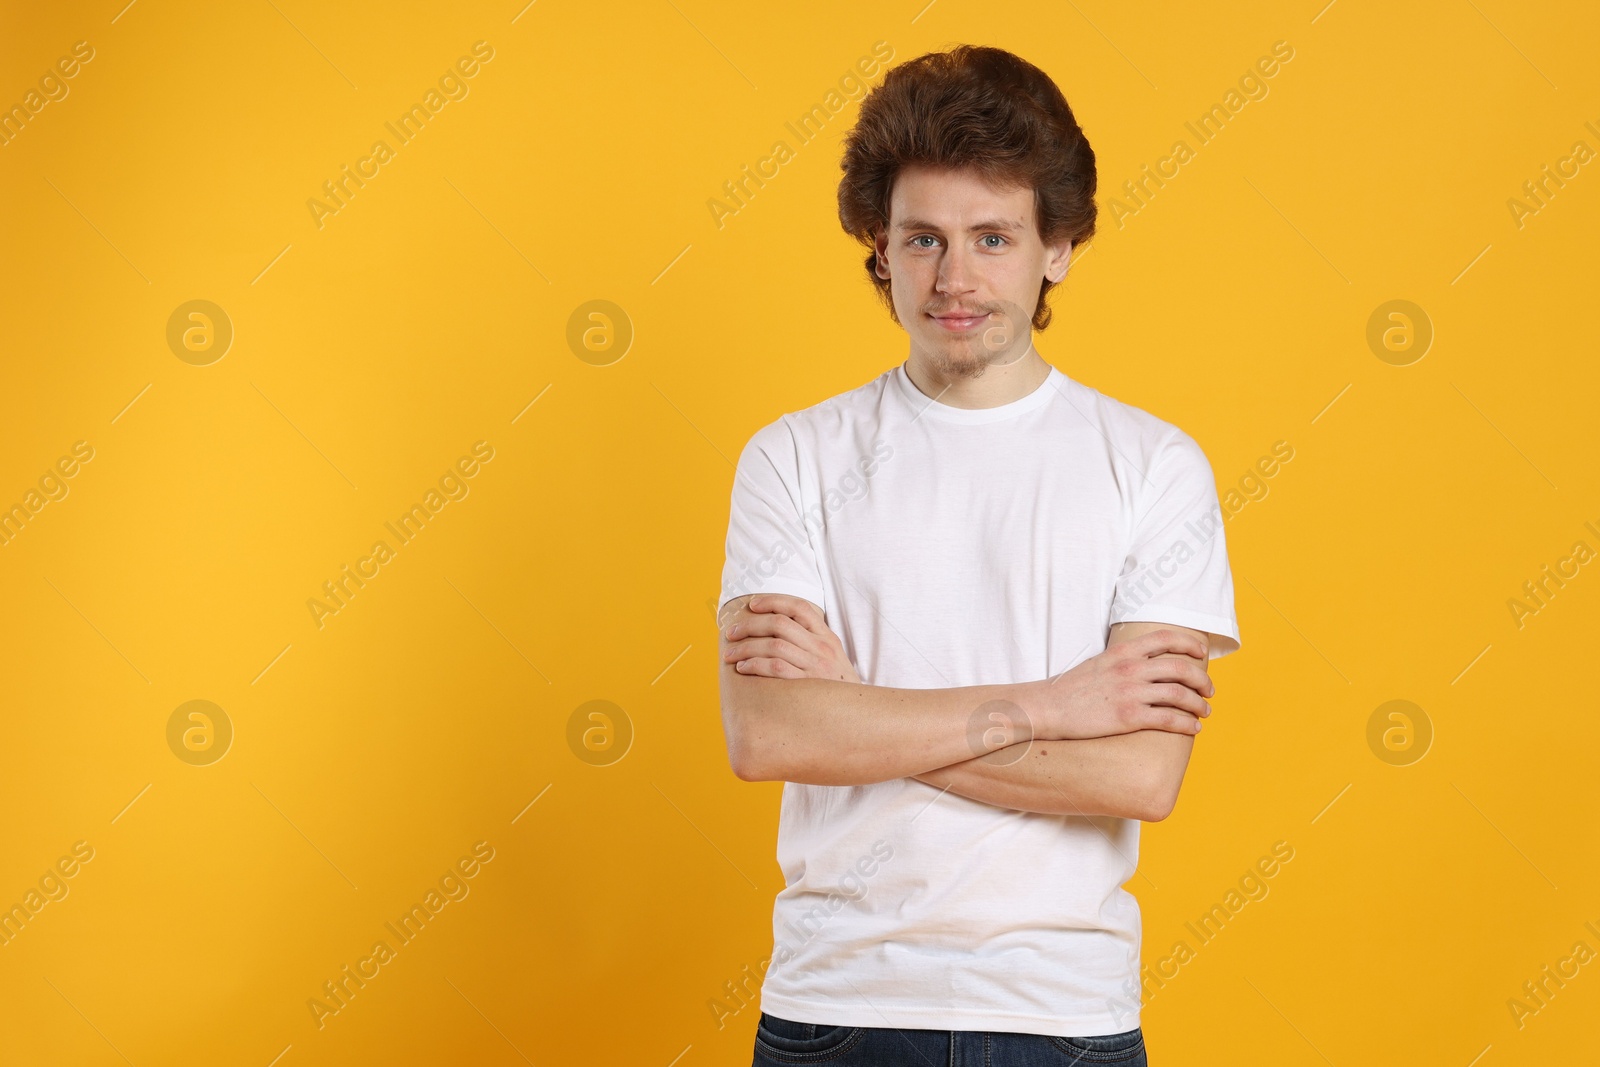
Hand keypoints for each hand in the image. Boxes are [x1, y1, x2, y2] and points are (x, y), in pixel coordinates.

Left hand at [721, 594, 860, 682]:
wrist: (859, 715)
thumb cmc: (837, 687)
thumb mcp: (833, 657)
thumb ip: (812, 642)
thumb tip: (776, 630)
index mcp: (827, 637)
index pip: (798, 607)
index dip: (772, 601)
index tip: (751, 605)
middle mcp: (822, 648)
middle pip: (779, 624)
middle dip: (749, 625)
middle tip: (731, 633)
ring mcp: (816, 666)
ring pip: (773, 646)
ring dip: (746, 648)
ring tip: (730, 654)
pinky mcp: (807, 686)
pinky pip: (775, 669)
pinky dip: (754, 665)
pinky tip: (743, 668)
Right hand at [1028, 628, 1214, 738]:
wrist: (1048, 707)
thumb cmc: (1071, 688)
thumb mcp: (1099, 663)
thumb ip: (1123, 661)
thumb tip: (1144, 664)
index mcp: (1123, 652)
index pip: (1166, 638)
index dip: (1189, 644)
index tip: (1201, 652)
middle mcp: (1131, 669)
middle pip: (1181, 667)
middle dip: (1202, 679)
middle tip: (1209, 690)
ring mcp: (1130, 693)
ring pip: (1180, 694)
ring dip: (1199, 704)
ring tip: (1205, 712)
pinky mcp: (1128, 717)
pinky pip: (1168, 719)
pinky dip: (1186, 724)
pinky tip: (1193, 728)